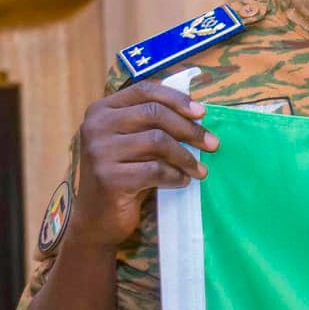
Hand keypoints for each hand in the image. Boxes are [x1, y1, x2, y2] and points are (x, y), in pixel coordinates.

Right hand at [71, 80, 217, 249]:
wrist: (97, 218)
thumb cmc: (123, 176)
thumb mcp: (132, 143)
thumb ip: (151, 125)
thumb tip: (197, 113)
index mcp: (101, 110)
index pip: (144, 91)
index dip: (176, 99)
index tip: (202, 113)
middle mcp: (96, 126)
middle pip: (154, 114)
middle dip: (189, 129)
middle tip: (212, 144)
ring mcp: (100, 151)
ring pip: (157, 141)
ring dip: (186, 157)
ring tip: (200, 170)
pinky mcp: (109, 177)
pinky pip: (155, 170)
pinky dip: (175, 176)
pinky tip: (182, 181)